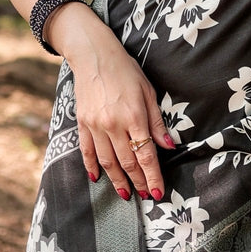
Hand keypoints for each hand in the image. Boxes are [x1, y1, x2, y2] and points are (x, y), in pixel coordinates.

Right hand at [63, 19, 174, 200]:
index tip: (158, 192)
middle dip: (138, 181)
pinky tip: (97, 178)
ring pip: (108, 161)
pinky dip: (92, 166)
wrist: (93, 55)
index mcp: (134, 115)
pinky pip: (87, 150)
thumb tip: (168, 147)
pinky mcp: (82, 123)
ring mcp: (95, 125)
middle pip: (128, 161)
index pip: (146, 154)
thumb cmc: (126, 70)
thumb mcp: (148, 91)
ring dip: (117, 180)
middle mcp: (113, 124)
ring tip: (125, 193)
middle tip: (146, 196)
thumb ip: (157, 121)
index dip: (153, 176)